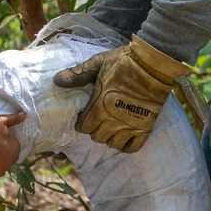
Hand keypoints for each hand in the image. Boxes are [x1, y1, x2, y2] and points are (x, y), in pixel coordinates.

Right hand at [0, 112, 26, 175]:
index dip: (6, 144)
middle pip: (10, 156)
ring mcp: (7, 165)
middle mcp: (15, 157)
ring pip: (6, 164)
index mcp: (17, 146)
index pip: (14, 146)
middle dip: (5, 153)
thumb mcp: (3, 122)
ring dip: (1, 161)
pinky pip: (0, 172)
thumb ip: (14, 119)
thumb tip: (25, 114)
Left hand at [53, 35, 187, 152]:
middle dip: (94, 129)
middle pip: (97, 137)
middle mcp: (113, 120)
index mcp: (99, 106)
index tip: (85, 116)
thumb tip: (57, 80)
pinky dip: (126, 145)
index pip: (83, 127)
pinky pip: (132, 148)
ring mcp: (130, 125)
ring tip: (111, 127)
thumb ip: (78, 74)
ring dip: (109, 137)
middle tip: (98, 119)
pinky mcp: (145, 127)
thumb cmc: (124, 62)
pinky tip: (124, 136)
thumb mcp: (98, 63)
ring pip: (112, 144)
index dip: (82, 123)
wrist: (154, 63)